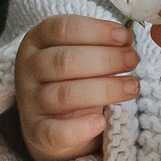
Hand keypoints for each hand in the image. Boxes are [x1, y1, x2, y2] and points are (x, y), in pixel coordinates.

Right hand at [14, 15, 138, 160]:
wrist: (52, 119)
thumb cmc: (73, 78)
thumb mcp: (82, 53)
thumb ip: (102, 44)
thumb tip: (127, 38)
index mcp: (36, 40)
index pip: (62, 28)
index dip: (96, 31)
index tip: (124, 37)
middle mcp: (28, 68)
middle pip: (65, 60)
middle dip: (106, 59)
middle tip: (133, 60)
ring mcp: (29, 101)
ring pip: (65, 94)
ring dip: (105, 89)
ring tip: (132, 87)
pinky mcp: (35, 132)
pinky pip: (56, 132)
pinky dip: (80, 128)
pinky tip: (101, 122)